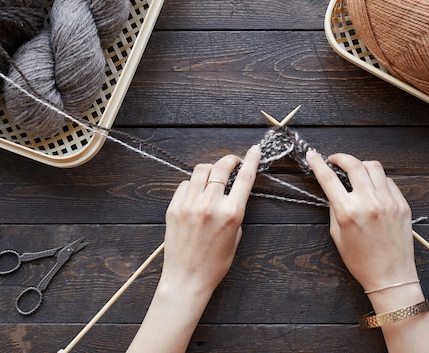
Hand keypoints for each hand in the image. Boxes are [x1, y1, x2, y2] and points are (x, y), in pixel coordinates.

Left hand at [159, 145, 260, 297]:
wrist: (187, 278)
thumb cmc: (215, 263)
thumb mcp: (236, 236)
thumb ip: (235, 211)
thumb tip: (231, 193)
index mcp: (231, 213)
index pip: (245, 178)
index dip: (251, 161)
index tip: (254, 150)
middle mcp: (210, 205)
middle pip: (221, 168)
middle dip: (229, 160)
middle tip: (232, 161)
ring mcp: (190, 204)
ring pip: (200, 170)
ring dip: (210, 169)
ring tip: (212, 177)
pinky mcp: (174, 207)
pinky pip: (185, 184)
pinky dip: (193, 184)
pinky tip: (195, 194)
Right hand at [306, 151, 417, 291]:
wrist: (391, 277)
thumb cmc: (361, 261)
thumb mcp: (337, 235)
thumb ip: (334, 208)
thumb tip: (333, 189)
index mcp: (348, 212)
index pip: (328, 178)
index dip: (317, 164)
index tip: (312, 155)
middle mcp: (369, 203)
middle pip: (353, 164)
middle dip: (340, 157)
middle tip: (335, 160)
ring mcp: (388, 202)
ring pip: (374, 167)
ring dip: (361, 165)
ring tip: (355, 172)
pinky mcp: (402, 205)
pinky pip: (389, 181)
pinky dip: (378, 179)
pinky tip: (373, 187)